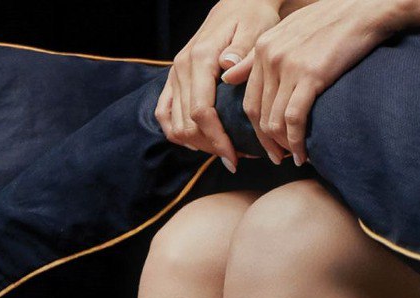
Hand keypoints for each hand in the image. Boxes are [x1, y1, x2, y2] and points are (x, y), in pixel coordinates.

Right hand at [155, 0, 282, 171]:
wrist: (238, 4)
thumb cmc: (252, 18)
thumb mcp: (255, 29)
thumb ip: (241, 51)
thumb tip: (227, 68)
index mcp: (200, 58)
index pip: (202, 112)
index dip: (217, 140)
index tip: (235, 159)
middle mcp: (182, 68)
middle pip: (188, 124)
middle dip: (212, 147)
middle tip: (236, 158)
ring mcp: (174, 75)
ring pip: (175, 125)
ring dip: (198, 145)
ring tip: (222, 152)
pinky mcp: (173, 80)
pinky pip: (164, 114)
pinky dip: (178, 133)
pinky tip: (199, 144)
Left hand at [220, 0, 399, 166]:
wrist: (361, 11)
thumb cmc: (328, 24)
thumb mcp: (285, 34)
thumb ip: (254, 57)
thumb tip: (227, 76)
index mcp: (262, 48)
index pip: (249, 101)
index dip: (256, 130)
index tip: (268, 146)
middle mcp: (270, 57)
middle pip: (259, 115)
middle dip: (268, 143)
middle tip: (280, 159)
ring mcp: (288, 67)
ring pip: (274, 121)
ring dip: (284, 147)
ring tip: (295, 157)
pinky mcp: (310, 76)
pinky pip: (294, 120)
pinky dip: (297, 143)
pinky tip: (305, 154)